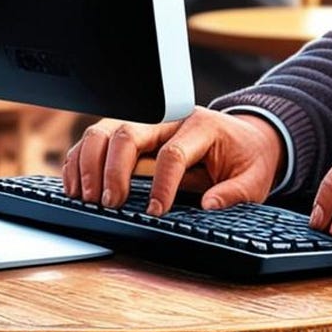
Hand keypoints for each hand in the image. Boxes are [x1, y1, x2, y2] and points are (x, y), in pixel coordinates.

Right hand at [62, 106, 283, 215]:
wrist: (247, 137)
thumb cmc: (247, 157)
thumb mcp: (255, 177)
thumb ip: (235, 192)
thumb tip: (209, 205)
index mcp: (201, 126)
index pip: (172, 152)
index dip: (162, 184)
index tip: (156, 211)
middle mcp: (169, 119)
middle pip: (128, 133)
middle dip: (113, 170)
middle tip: (110, 203)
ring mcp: (147, 124)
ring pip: (105, 130)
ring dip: (89, 163)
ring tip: (86, 198)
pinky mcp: (133, 134)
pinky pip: (97, 140)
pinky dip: (81, 161)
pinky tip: (76, 187)